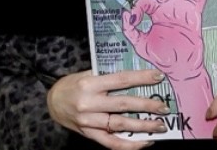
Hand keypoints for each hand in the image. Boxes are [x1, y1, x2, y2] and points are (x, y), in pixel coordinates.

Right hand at [47, 69, 168, 148]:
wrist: (52, 102)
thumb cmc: (72, 85)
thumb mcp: (87, 74)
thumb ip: (107, 76)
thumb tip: (135, 77)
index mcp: (90, 83)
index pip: (121, 80)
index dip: (141, 78)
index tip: (158, 77)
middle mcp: (90, 103)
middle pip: (124, 104)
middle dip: (147, 106)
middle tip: (164, 107)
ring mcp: (89, 121)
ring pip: (120, 125)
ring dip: (143, 126)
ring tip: (159, 126)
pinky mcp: (89, 134)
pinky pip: (111, 142)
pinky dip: (129, 145)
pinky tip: (144, 142)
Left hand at [121, 0, 213, 137]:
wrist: (180, 70)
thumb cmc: (162, 58)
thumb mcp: (140, 43)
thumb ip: (130, 29)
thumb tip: (124, 12)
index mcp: (155, 11)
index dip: (136, 6)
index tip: (132, 18)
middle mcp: (167, 4)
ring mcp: (181, 5)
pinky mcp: (193, 11)